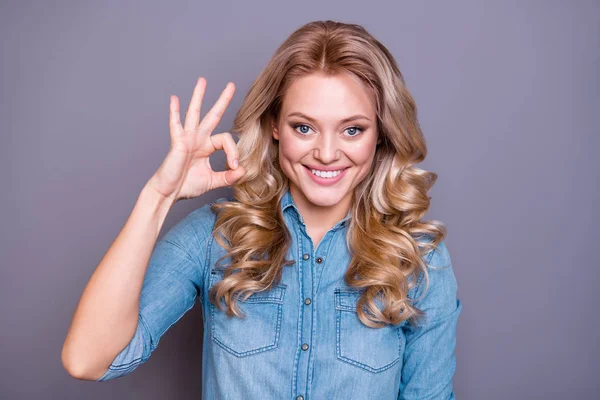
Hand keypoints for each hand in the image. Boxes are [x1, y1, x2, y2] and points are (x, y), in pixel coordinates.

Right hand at [147, 77, 245, 202]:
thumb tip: (243, 171)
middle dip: (222, 100)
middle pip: (213, 115)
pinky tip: (175, 99)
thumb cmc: (186, 186)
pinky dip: (174, 112)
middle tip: (231, 85)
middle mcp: (197, 139)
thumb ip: (228, 177)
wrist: (168, 193)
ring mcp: (186, 138)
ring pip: (194, 113)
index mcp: (206, 146)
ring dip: (199, 96)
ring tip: (203, 80)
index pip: (226, 140)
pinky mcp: (177, 142)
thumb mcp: (213, 181)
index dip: (234, 152)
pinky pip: (175, 125)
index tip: (234, 167)